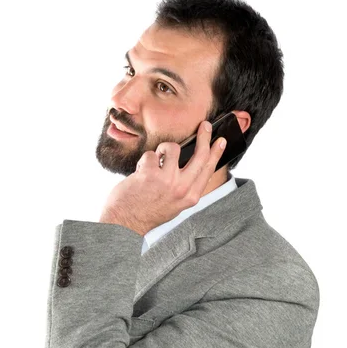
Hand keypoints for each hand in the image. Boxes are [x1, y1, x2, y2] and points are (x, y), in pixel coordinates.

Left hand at [99, 120, 226, 235]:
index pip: (208, 170)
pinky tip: (140, 173)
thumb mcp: (175, 204)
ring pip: (173, 149)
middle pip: (200, 155)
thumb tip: (190, 164)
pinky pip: (151, 154)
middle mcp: (182, 189)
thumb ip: (185, 186)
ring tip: (155, 162)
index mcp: (190, 197)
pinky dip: (144, 161)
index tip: (220, 141)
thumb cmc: (148, 212)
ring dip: (162, 150)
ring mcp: (167, 181)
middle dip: (204, 136)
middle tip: (204, 125)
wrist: (126, 222)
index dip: (216, 153)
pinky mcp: (150, 174)